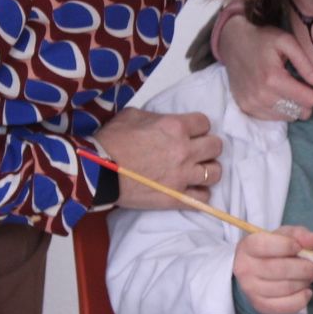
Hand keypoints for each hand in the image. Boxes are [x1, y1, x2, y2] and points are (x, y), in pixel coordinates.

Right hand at [93, 108, 222, 207]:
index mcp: (175, 127)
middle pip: (216, 146)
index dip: (198, 127)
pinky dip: (200, 194)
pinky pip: (203, 198)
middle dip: (208, 146)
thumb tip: (163, 122)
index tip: (191, 132)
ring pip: (215, 173)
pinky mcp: (176, 198)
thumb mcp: (133, 115)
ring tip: (197, 171)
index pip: (205, 123)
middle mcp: (184, 151)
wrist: (96, 171)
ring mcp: (182, 176)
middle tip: (197, 150)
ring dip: (208, 170)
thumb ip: (156, 117)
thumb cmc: (111, 141)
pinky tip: (192, 190)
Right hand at [217, 10, 312, 121]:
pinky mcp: (247, 109)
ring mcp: (252, 105)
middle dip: (309, 101)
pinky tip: (280, 94)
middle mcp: (261, 96)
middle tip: (310, 87)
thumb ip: (304, 62)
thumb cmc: (263, 40)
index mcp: (273, 79)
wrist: (232, 43)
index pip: (308, 100)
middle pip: (301, 112)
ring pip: (289, 117)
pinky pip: (274, 118)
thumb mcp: (286, 41)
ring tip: (294, 89)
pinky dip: (282, 109)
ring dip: (296, 106)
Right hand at [232, 226, 312, 313]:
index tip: (300, 247)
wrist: (257, 272)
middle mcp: (245, 269)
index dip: (286, 246)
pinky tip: (306, 291)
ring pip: (285, 288)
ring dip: (304, 282)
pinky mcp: (260, 305)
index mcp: (248, 247)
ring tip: (310, 277)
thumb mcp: (283, 236)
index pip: (264, 245)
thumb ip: (298, 234)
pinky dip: (301, 299)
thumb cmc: (272, 250)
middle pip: (278, 269)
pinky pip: (285, 306)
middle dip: (304, 268)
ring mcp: (251, 289)